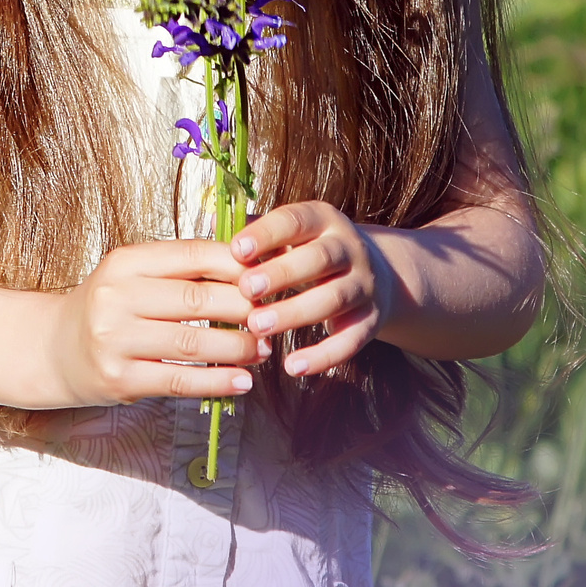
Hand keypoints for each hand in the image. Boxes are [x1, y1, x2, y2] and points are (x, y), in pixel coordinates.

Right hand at [47, 239, 260, 406]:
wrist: (53, 350)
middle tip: (273, 316)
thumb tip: (253, 266)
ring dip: (238, 349)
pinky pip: (179, 381)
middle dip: (245, 309)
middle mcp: (116, 297)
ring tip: (262, 350)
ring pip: (193, 344)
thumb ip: (184, 270)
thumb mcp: (135, 276)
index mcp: (125, 262)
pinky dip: (217, 382)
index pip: (192, 255)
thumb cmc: (109, 308)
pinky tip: (242, 382)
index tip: (269, 275)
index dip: (238, 265)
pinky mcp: (119, 379)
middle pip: (197, 300)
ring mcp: (114, 340)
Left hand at [230, 200, 391, 378]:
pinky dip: (324, 355)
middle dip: (281, 274)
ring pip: (334, 297)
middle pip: (319, 258)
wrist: (377, 274)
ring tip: (257, 327)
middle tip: (245, 290)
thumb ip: (252, 232)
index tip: (236, 250)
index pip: (296, 220)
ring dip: (295, 313)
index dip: (266, 234)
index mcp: (323, 220)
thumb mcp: (290, 234)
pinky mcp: (371, 319)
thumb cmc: (310, 253)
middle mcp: (349, 248)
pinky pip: (351, 340)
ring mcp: (364, 284)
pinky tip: (293, 367)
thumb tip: (208, 226)